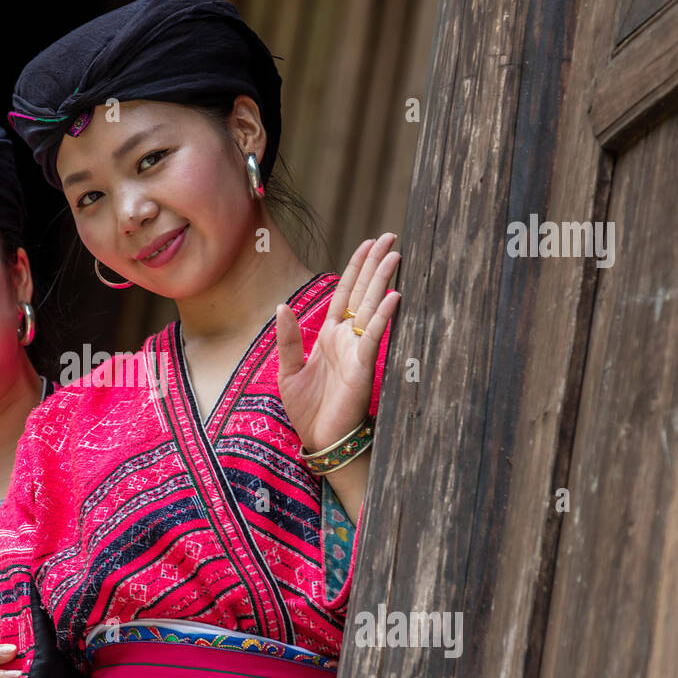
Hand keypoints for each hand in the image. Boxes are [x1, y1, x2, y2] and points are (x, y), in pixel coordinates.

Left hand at [276, 234, 400, 451]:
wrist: (320, 440)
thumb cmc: (307, 410)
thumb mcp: (288, 371)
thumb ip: (288, 339)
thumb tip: (282, 307)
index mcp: (331, 337)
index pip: (345, 293)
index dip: (356, 268)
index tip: (369, 244)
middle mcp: (348, 339)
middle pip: (363, 292)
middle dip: (376, 264)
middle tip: (391, 237)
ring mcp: (357, 350)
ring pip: (372, 307)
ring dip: (383, 280)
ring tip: (396, 254)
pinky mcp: (362, 366)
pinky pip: (374, 336)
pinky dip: (384, 315)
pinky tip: (394, 295)